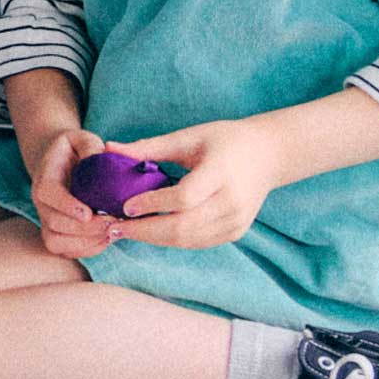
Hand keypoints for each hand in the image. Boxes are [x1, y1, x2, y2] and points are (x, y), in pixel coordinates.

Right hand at [26, 126, 119, 263]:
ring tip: (111, 232)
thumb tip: (101, 157)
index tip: (87, 213)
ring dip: (85, 242)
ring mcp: (46, 220)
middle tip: (112, 222)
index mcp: (45, 176)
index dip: (66, 205)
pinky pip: (65, 251)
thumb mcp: (82, 138)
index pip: (48, 193)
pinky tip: (106, 238)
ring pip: (56, 242)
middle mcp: (41, 202)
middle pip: (53, 222)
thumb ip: (90, 145)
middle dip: (84, 228)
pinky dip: (86, 250)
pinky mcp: (56, 233)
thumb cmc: (74, 150)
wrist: (61, 163)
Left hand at [107, 122, 283, 249]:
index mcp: (221, 173)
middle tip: (113, 227)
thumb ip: (150, 147)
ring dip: (153, 238)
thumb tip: (110, 148)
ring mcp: (236, 221)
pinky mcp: (235, 232)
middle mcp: (232, 202)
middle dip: (145, 231)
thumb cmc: (224, 140)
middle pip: (183, 226)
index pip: (184, 197)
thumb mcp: (189, 137)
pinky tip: (149, 232)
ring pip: (188, 239)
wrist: (268, 155)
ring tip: (125, 231)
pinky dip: (171, 240)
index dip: (153, 204)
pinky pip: (197, 242)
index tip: (125, 206)